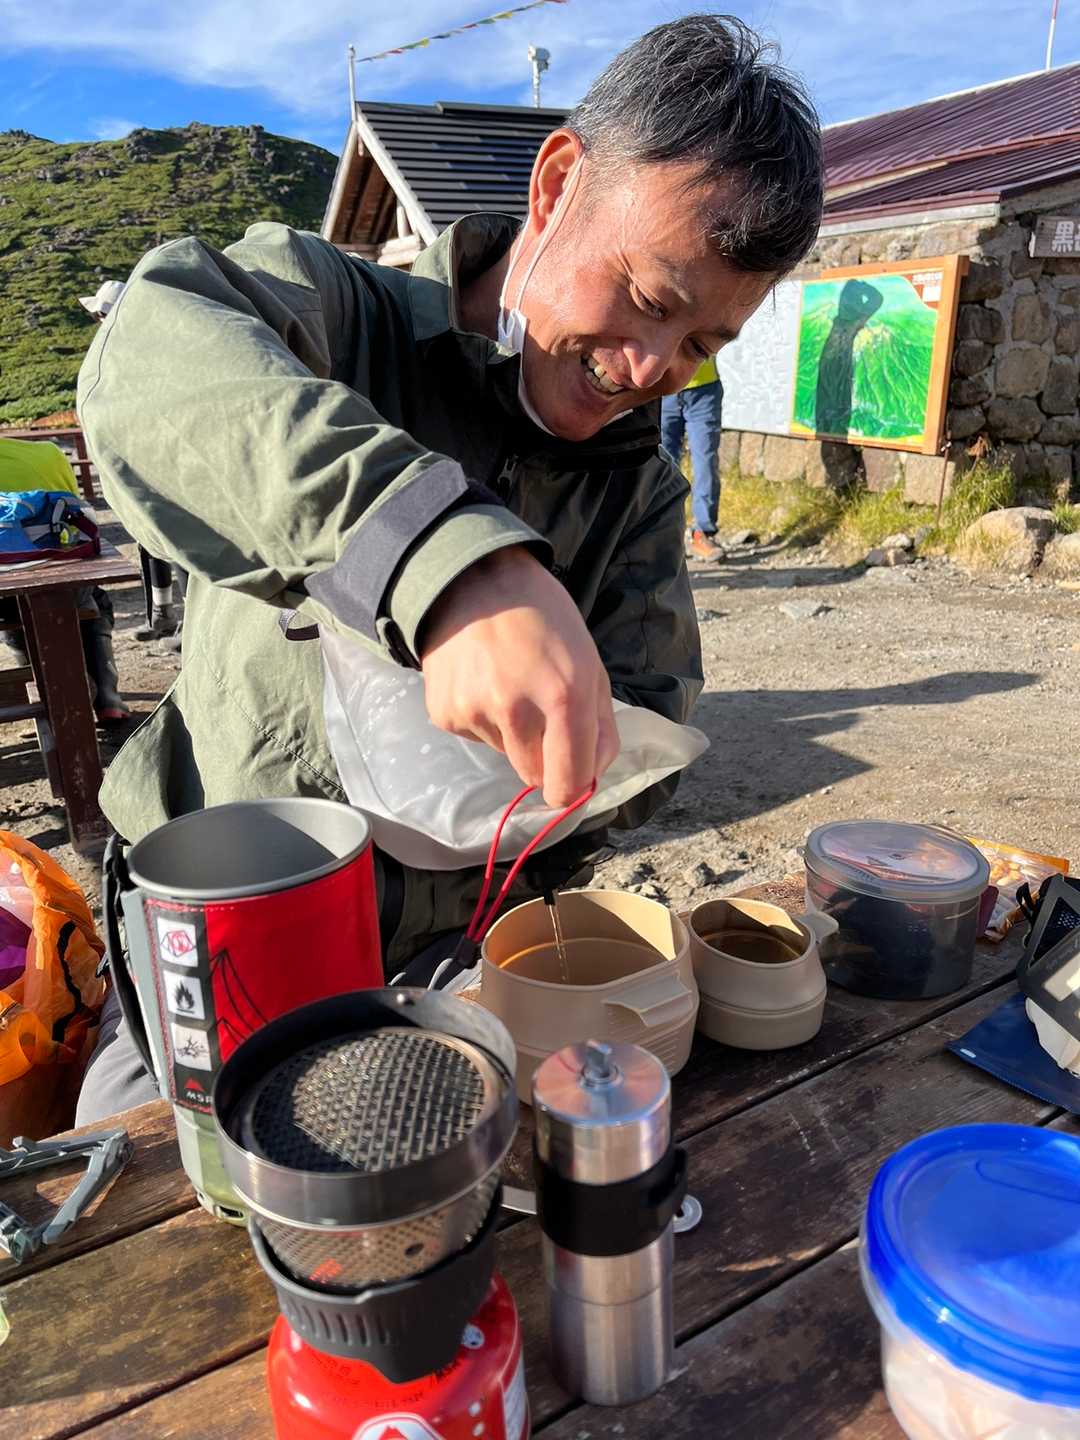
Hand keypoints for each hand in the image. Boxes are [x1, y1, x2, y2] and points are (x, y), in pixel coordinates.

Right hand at [419, 546, 619, 806]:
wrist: (471, 580)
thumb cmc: (542, 616)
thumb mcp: (589, 660)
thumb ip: (599, 725)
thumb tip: (592, 776)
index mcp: (565, 694)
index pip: (568, 779)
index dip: (573, 789)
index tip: (570, 784)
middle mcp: (517, 708)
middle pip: (534, 775)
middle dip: (544, 758)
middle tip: (540, 714)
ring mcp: (475, 711)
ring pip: (505, 754)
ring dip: (513, 733)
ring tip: (508, 683)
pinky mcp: (445, 713)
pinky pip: (475, 736)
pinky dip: (483, 718)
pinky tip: (482, 680)